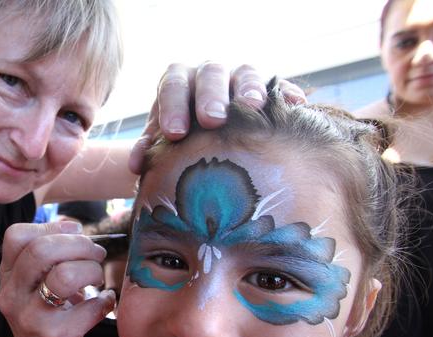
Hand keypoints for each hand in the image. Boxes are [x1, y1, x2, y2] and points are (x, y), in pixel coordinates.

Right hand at [0, 221, 114, 336]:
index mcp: (8, 275)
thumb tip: (74, 227)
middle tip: (96, 254)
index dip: (52, 227)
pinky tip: (104, 302)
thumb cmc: (42, 318)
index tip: (76, 233)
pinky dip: (105, 300)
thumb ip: (47, 256)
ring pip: (65, 275)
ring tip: (98, 279)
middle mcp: (13, 294)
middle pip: (43, 250)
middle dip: (80, 245)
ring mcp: (31, 317)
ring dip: (91, 271)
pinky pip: (89, 308)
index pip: (17, 236)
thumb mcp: (32, 285)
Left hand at [129, 63, 306, 173]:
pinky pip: (280, 86)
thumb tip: (137, 167)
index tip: (175, 133)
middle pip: (210, 74)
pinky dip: (287, 93)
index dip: (172, 106)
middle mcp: (209, 76)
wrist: (207, 135)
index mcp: (179, 83)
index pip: (173, 85)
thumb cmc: (181, 139)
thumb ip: (150, 150)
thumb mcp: (163, 143)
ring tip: (254, 106)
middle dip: (210, 96)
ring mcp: (239, 80)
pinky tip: (296, 105)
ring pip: (246, 73)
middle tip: (212, 120)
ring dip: (249, 88)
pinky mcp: (267, 90)